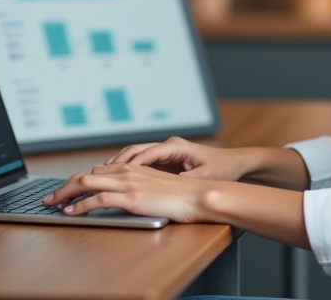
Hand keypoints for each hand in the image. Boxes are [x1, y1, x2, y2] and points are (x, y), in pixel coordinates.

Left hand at [42, 162, 215, 221]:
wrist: (200, 195)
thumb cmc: (182, 195)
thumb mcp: (155, 187)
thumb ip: (137, 187)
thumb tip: (120, 197)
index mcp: (133, 168)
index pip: (96, 172)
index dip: (76, 182)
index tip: (65, 192)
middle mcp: (127, 171)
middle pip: (85, 175)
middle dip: (63, 187)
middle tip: (49, 198)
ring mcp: (129, 183)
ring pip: (86, 183)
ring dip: (65, 194)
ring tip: (52, 204)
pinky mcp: (132, 197)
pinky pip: (98, 199)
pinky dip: (80, 205)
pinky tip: (71, 212)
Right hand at [105, 136, 249, 181]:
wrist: (234, 162)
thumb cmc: (222, 168)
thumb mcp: (206, 176)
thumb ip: (189, 179)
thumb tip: (173, 185)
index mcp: (176, 146)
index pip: (147, 152)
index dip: (130, 164)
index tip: (114, 174)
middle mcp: (168, 145)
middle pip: (135, 151)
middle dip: (116, 162)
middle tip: (97, 175)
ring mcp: (166, 151)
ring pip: (135, 155)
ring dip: (118, 165)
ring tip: (100, 177)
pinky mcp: (166, 159)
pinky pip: (141, 162)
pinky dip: (127, 169)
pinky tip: (116, 179)